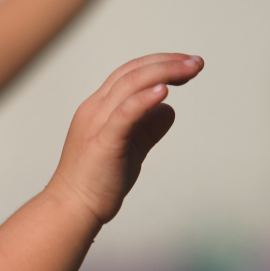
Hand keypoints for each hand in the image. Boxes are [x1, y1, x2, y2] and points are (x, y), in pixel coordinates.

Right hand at [46, 53, 203, 224]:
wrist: (71, 208)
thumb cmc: (98, 181)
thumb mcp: (130, 148)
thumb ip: (148, 128)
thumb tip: (169, 108)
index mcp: (98, 108)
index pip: (129, 73)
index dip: (159, 63)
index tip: (187, 66)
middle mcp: (94, 109)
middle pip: (132, 72)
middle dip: (168, 62)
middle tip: (198, 63)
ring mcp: (96, 124)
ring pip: (130, 85)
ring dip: (164, 72)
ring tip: (191, 69)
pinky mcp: (103, 143)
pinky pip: (124, 114)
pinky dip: (144, 99)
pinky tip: (164, 91)